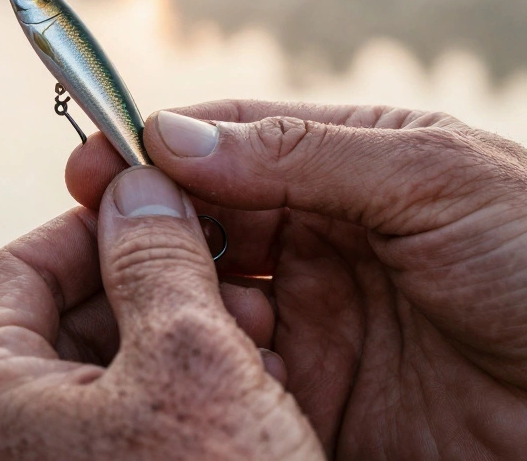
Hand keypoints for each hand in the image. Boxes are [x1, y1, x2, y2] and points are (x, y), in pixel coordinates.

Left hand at [0, 165, 323, 459]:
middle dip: (156, 284)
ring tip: (253, 328)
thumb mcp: (190, 359)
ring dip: (184, 333)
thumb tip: (138, 191)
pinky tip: (250, 383)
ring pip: (106, 365)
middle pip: (65, 315)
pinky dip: (186, 389)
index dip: (94, 225)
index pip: (15, 269)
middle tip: (221, 265)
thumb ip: (156, 257)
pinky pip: (126, 418)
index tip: (149, 202)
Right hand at [67, 102, 526, 456]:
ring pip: (201, 293)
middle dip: (146, 225)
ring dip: (172, 294)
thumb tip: (172, 133)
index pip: (227, 139)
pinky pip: (231, 371)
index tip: (93, 165)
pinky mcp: (312, 393)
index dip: (155, 147)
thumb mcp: (433, 179)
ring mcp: (312, 316)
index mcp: (350, 164)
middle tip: (101, 239)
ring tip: (165, 302)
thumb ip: (300, 153)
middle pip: (198, 217)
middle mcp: (320, 236)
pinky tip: (214, 360)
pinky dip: (205, 362)